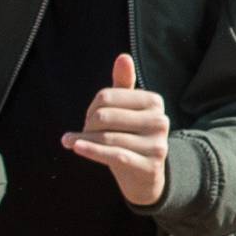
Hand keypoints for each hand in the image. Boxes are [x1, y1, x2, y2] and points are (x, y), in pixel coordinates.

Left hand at [64, 53, 168, 207]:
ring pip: (107, 137)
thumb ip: (123, 85)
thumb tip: (123, 57)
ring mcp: (157, 145)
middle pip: (105, 116)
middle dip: (89, 125)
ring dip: (84, 140)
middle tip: (85, 134)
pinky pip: (114, 154)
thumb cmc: (131, 137)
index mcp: (154, 101)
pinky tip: (75, 147)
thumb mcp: (127, 111)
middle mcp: (160, 121)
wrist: (146, 178)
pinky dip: (91, 150)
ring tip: (75, 142)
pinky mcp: (148, 166)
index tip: (90, 120)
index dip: (91, 108)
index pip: (107, 97)